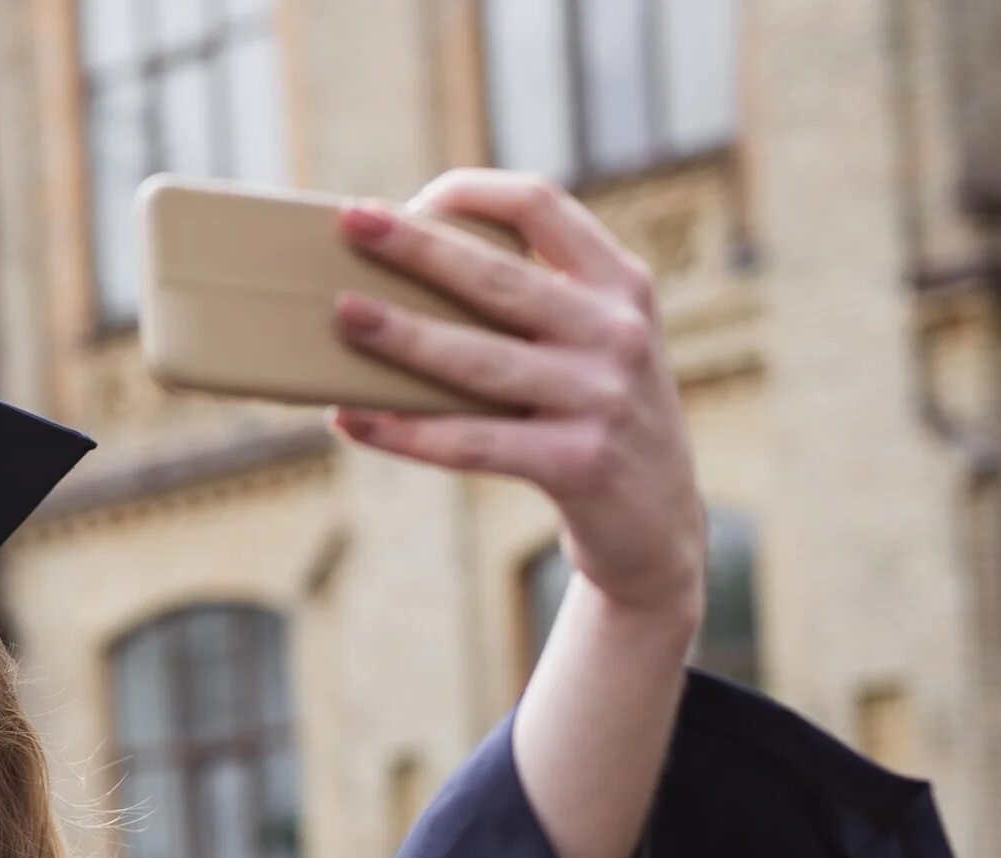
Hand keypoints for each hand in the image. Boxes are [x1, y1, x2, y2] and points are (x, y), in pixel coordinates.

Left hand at [327, 169, 705, 636]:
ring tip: (342, 315)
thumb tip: (404, 277)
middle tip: (351, 222)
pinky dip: (406, 432)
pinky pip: (472, 443)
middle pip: (499, 276)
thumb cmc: (595, 415)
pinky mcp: (577, 463)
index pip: (543, 206)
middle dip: (418, 247)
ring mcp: (602, 397)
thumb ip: (536, 302)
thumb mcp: (593, 342)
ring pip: (480, 358)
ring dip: (404, 335)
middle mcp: (618, 330)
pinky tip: (353, 418)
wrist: (658, 521)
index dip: (473, 193)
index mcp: (620, 283)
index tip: (410, 202)